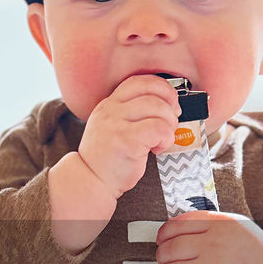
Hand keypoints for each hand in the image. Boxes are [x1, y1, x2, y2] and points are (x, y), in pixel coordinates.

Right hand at [78, 75, 179, 199]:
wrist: (91, 181)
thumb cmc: (107, 160)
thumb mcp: (111, 128)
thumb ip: (130, 114)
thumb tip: (165, 106)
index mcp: (108, 104)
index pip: (138, 81)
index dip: (160, 88)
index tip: (169, 103)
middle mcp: (110, 110)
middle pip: (152, 92)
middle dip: (170, 107)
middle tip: (171, 123)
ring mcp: (116, 124)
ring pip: (158, 108)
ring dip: (169, 124)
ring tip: (163, 138)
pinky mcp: (126, 140)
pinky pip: (158, 128)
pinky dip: (166, 138)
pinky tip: (158, 148)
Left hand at [156, 211, 262, 263]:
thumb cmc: (249, 250)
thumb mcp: (235, 224)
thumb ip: (207, 221)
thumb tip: (170, 228)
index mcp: (220, 225)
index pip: (177, 225)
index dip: (164, 233)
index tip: (162, 239)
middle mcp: (215, 246)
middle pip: (170, 249)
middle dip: (162, 254)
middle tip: (165, 258)